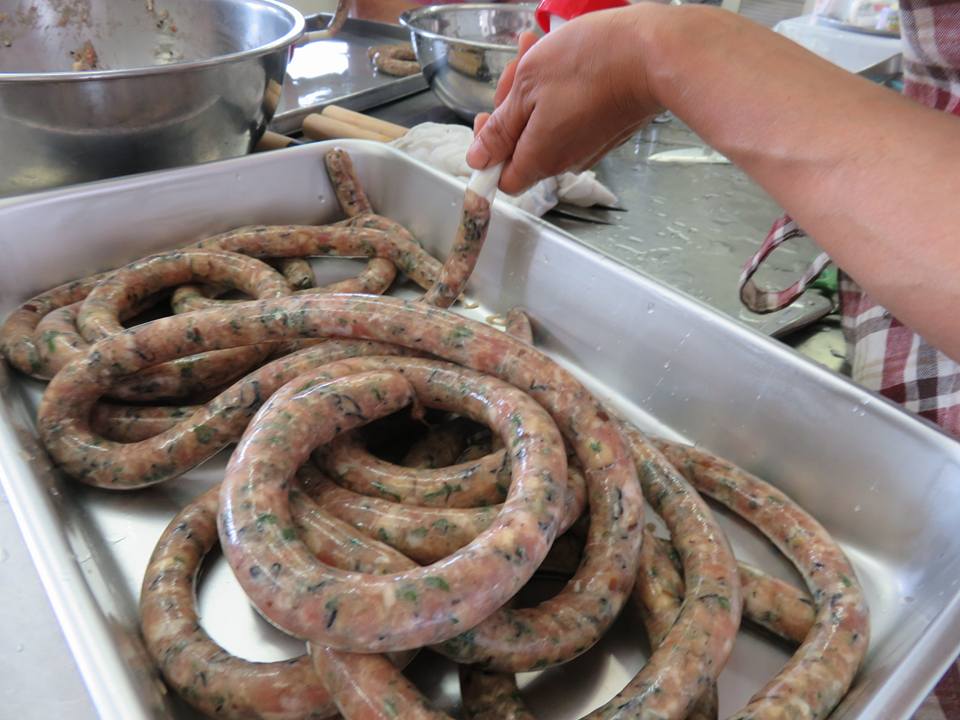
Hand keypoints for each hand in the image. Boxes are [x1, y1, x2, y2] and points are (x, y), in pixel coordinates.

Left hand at [466, 6, 659, 193]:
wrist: (653, 54)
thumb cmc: (589, 64)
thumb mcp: (526, 87)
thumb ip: (500, 129)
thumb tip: (478, 160)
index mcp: (539, 158)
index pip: (503, 179)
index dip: (488, 154)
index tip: (486, 120)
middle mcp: (564, 161)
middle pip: (522, 148)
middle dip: (510, 108)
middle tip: (514, 71)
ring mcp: (588, 146)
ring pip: (545, 126)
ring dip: (533, 91)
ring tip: (535, 49)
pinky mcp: (605, 130)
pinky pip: (570, 118)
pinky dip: (559, 92)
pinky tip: (561, 59)